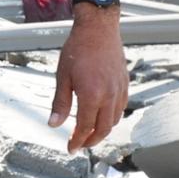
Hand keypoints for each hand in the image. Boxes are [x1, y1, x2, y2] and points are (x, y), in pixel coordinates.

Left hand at [48, 11, 127, 151]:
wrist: (99, 29)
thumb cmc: (78, 49)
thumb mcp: (62, 77)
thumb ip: (60, 103)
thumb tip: (54, 124)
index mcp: (92, 95)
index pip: (85, 127)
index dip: (77, 141)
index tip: (70, 148)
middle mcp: (109, 95)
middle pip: (103, 128)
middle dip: (91, 141)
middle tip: (79, 146)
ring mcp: (120, 89)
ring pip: (114, 120)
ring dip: (102, 131)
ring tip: (89, 134)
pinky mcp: (125, 83)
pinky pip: (121, 107)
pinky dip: (112, 118)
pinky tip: (103, 117)